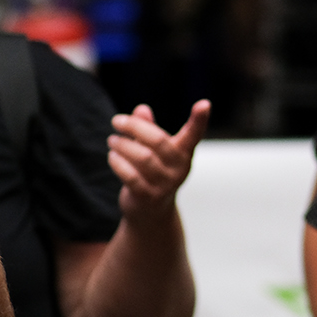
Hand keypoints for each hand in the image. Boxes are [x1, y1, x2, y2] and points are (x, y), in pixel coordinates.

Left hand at [107, 100, 210, 219]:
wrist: (150, 213)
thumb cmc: (152, 173)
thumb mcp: (153, 150)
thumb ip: (148, 128)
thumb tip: (141, 109)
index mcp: (184, 153)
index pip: (194, 134)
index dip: (199, 120)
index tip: (204, 104)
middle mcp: (179, 168)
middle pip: (157, 141)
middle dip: (134, 127)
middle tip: (117, 121)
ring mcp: (166, 185)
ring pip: (142, 158)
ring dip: (123, 145)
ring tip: (112, 140)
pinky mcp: (149, 197)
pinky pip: (131, 176)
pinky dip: (118, 163)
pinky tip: (111, 156)